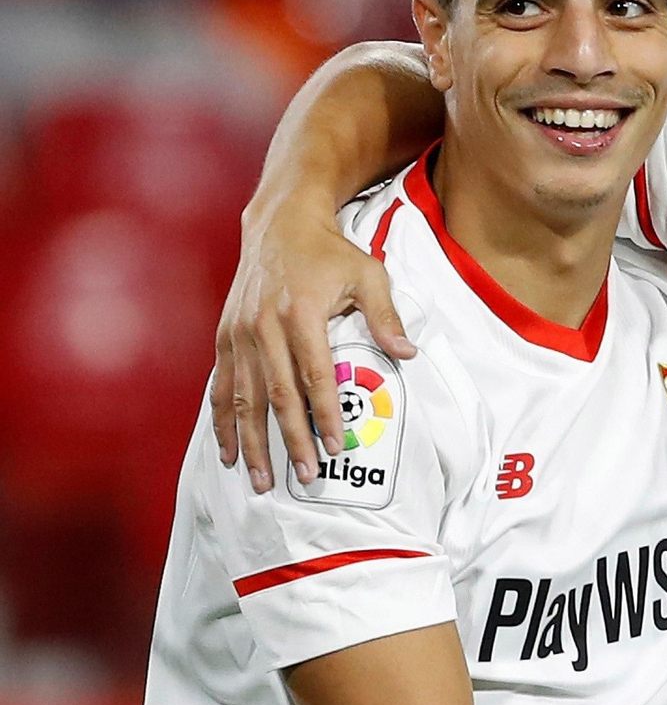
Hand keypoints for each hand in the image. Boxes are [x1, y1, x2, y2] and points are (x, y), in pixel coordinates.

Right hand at [213, 201, 414, 492]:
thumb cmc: (330, 252)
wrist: (280, 222)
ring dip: (252, 442)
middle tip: (307, 476)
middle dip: (292, 440)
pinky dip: (223, 420)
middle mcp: (263, 326)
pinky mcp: (225, 336)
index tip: (335, 447)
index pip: (315, 376)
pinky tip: (228, 451)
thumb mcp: (368, 274)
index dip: (325, 414)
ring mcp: (239, 333)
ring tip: (261, 481)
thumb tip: (407, 354)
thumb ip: (386, 316)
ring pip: (243, 398)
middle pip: (277, 395)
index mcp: (300, 313)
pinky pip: (221, 386)